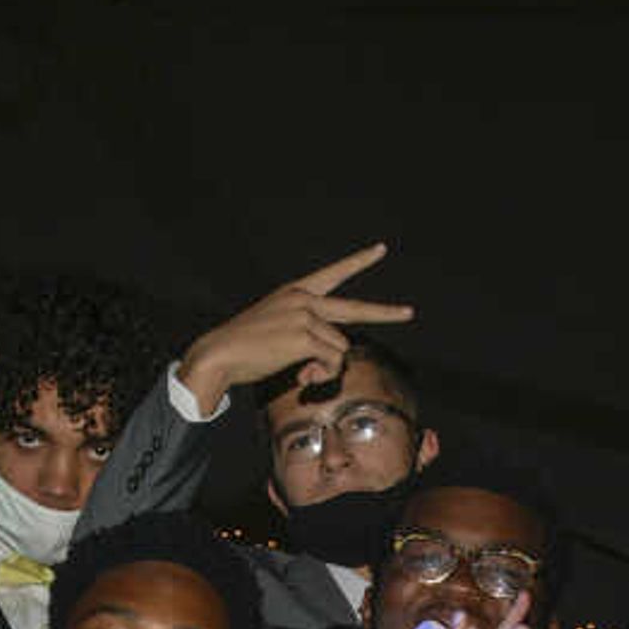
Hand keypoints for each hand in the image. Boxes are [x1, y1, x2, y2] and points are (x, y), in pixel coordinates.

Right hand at [175, 242, 414, 400]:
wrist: (219, 353)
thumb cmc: (243, 348)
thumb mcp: (276, 329)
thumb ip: (305, 334)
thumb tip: (328, 359)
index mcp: (295, 292)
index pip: (333, 273)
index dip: (358, 262)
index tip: (380, 250)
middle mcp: (304, 299)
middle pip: (355, 308)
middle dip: (385, 312)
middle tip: (409, 312)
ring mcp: (305, 316)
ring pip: (339, 349)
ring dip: (325, 369)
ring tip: (302, 375)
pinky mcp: (304, 336)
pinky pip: (331, 361)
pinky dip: (321, 376)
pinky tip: (301, 379)